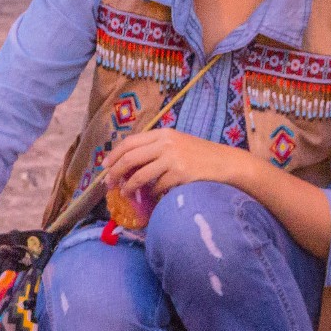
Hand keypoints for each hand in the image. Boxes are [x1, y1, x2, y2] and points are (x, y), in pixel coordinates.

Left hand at [106, 129, 249, 198]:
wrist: (226, 163)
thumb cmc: (201, 156)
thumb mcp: (178, 144)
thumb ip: (156, 149)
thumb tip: (129, 163)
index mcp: (163, 134)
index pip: (130, 142)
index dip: (113, 155)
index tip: (104, 166)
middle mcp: (166, 143)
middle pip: (130, 158)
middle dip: (115, 173)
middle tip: (109, 184)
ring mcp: (173, 158)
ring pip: (140, 175)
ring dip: (129, 187)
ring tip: (126, 194)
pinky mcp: (180, 174)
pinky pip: (157, 187)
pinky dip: (151, 193)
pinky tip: (152, 196)